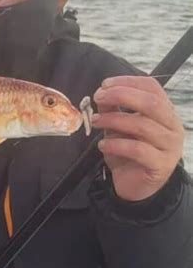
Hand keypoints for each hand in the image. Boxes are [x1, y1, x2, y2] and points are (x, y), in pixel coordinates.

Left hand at [92, 76, 183, 200]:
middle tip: (98, 98)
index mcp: (164, 111)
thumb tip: (102, 92)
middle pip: (151, 102)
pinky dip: (116, 144)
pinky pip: (138, 149)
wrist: (135, 185)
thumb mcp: (117, 125)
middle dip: (121, 95)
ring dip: (113, 120)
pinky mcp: (161, 165)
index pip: (152, 87)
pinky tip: (102, 145)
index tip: (105, 85)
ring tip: (96, 121)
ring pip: (143, 125)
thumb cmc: (127, 151)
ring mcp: (169, 146)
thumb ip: (112, 108)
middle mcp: (172, 126)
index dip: (127, 82)